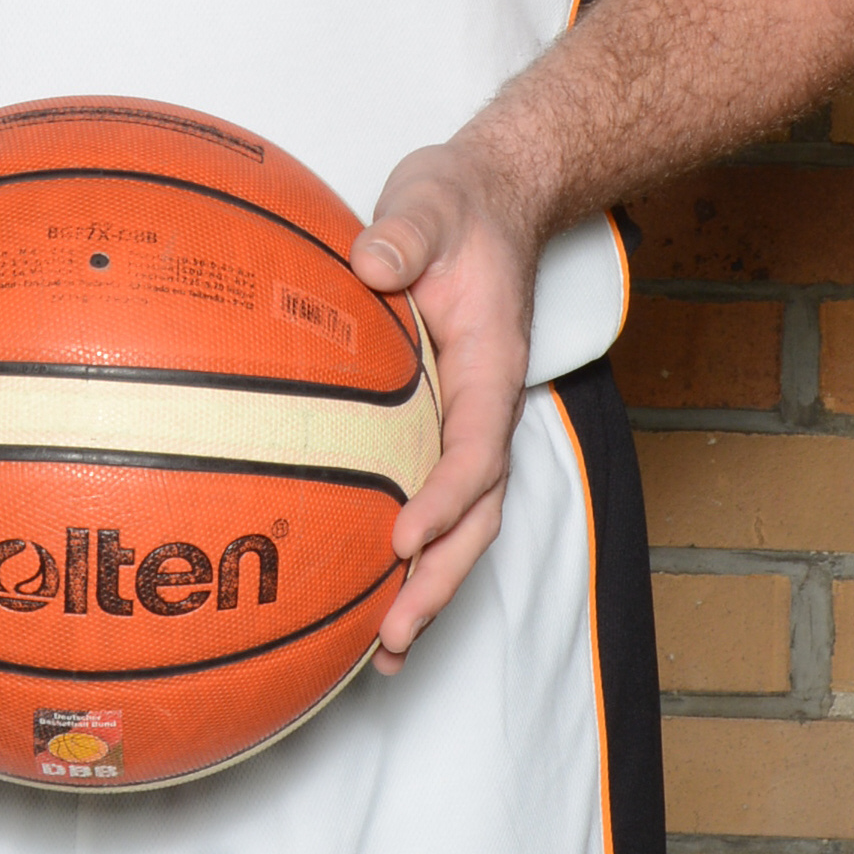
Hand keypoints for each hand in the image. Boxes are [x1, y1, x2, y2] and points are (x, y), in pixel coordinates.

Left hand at [350, 141, 538, 667]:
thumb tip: (371, 261)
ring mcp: (464, 421)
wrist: (492, 198)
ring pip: (460, 521)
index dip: (446, 497)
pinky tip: (361, 594)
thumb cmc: (460, 203)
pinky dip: (409, 552)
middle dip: (440, 579)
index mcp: (492, 363)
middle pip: (477, 514)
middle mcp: (485, 406)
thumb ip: (408, 231)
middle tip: (392, 636)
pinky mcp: (436, 423)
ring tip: (383, 656)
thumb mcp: (433, 199)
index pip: (477, 446)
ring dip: (428, 585)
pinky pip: (428, 494)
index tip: (403, 535)